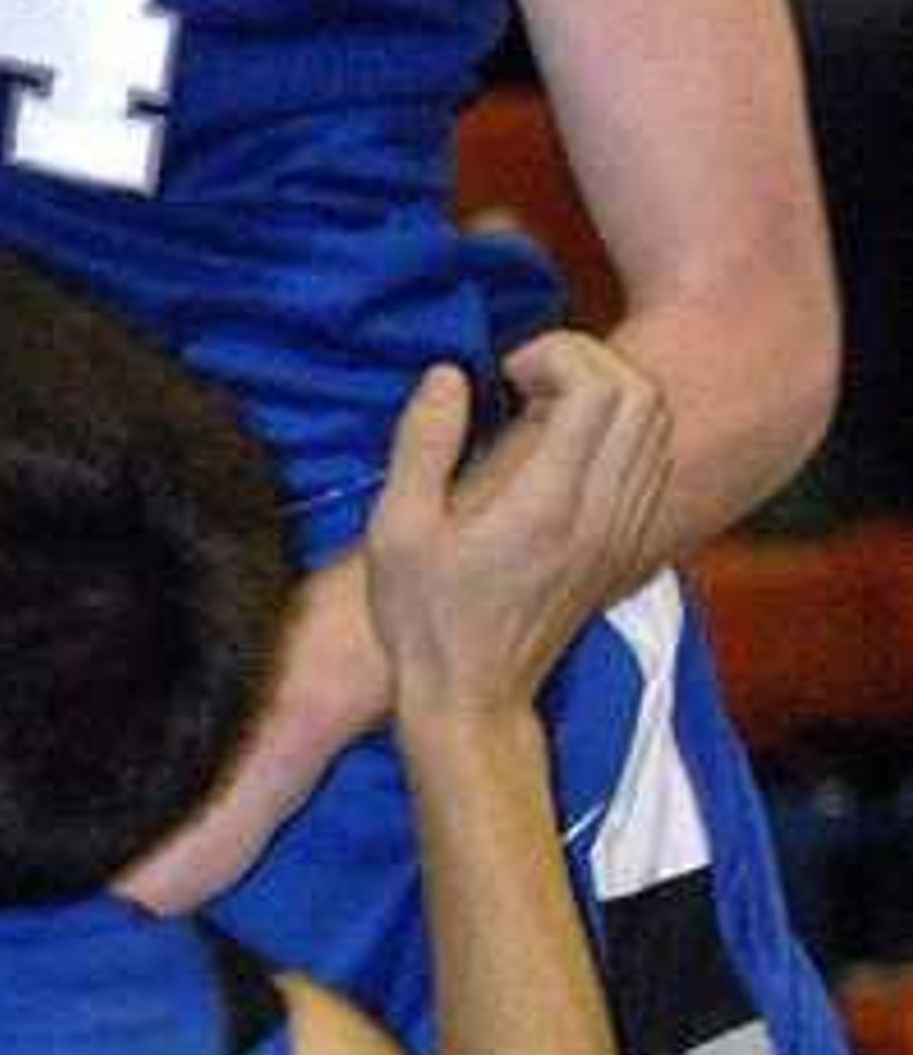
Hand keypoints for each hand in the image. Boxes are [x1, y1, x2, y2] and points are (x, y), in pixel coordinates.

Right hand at [366, 332, 670, 730]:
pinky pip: (654, 464)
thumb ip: (423, 442)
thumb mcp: (397, 527)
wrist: (473, 699)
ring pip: (658, 428)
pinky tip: (570, 443)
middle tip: (528, 378)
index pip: (599, 391)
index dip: (556, 355)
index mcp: (546, 507)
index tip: (505, 375)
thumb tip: (449, 375)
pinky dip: (623, 430)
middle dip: (588, 360)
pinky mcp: (628, 549)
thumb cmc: (424, 616)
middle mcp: (600, 517)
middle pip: (643, 398)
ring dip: (609, 391)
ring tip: (547, 405)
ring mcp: (622, 536)